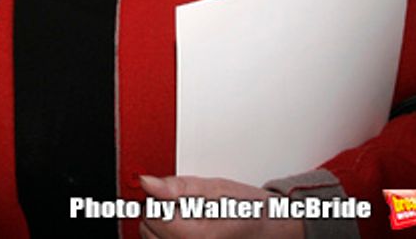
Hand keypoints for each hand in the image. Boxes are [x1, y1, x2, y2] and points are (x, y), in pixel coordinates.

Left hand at [139, 174, 302, 238]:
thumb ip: (178, 187)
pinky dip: (165, 235)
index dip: (159, 197)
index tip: (174, 193)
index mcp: (196, 236)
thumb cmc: (247, 210)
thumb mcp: (215, 188)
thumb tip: (147, 182)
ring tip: (186, 216)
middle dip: (160, 211)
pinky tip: (181, 227)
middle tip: (184, 204)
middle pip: (148, 229)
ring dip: (161, 225)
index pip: (152, 215)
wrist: (268, 228)